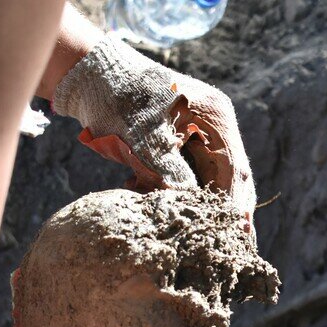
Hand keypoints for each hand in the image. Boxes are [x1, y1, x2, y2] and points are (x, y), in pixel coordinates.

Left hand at [53, 36, 255, 232]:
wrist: (91, 78)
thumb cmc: (118, 97)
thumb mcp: (144, 133)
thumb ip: (168, 165)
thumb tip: (190, 199)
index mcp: (214, 116)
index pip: (234, 168)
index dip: (236, 203)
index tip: (236, 232)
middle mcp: (213, 128)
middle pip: (231, 178)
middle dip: (228, 212)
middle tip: (235, 248)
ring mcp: (198, 138)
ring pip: (210, 182)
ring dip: (200, 207)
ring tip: (198, 236)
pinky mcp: (180, 148)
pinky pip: (188, 179)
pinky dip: (177, 196)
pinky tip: (155, 204)